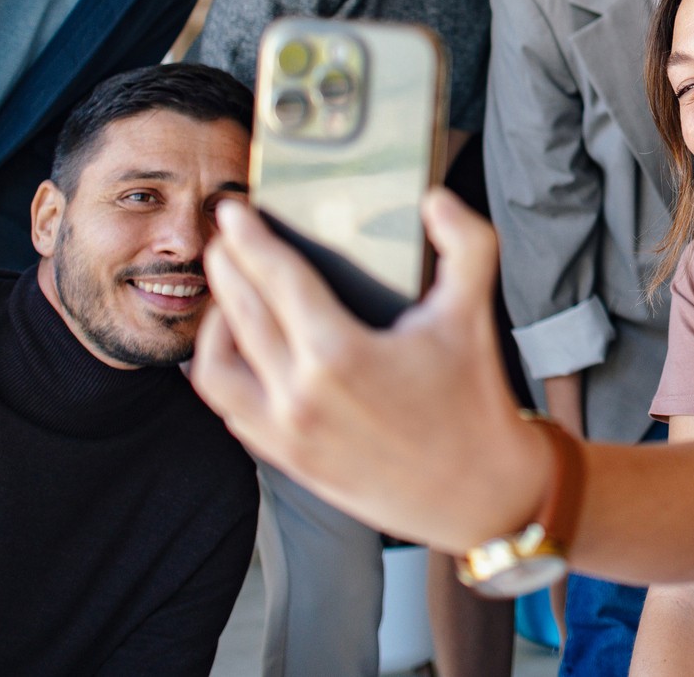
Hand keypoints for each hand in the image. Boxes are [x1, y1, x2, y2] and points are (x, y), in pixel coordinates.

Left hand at [191, 192, 552, 552]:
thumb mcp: (474, 314)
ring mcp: (287, 434)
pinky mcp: (288, 460)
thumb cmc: (475, 403)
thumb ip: (465, 244)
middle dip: (226, 267)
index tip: (232, 211)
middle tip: (226, 237)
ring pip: (215, 369)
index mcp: (338, 355)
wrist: (479, 494)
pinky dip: (223, 374)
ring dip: (214, 325)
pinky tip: (243, 352)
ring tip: (230, 296)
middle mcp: (299, 397)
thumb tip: (436, 199)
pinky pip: (231, 410)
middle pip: (239, 314)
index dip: (249, 238)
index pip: (276, 279)